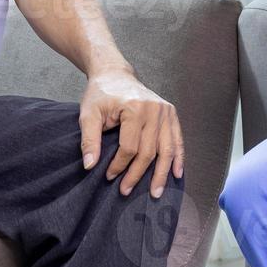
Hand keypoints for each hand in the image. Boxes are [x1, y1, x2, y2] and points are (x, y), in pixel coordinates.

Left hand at [78, 69, 183, 199]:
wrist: (114, 74)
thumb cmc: (100, 94)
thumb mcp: (88, 113)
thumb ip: (89, 139)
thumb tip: (90, 165)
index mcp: (134, 107)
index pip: (129, 147)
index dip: (119, 165)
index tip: (109, 176)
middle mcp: (154, 109)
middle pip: (149, 151)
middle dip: (137, 174)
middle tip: (126, 191)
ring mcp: (165, 110)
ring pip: (167, 149)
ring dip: (162, 173)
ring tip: (156, 193)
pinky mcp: (171, 112)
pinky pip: (177, 139)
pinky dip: (178, 158)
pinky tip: (177, 173)